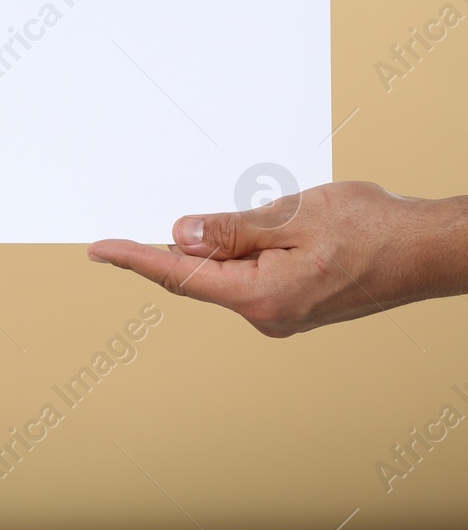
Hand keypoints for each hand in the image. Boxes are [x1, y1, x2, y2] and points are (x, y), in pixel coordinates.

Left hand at [87, 182, 467, 336]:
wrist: (430, 249)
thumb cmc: (374, 228)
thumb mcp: (292, 216)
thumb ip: (231, 230)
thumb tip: (179, 235)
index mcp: (261, 296)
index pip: (180, 274)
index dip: (134, 258)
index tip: (98, 249)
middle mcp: (268, 315)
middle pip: (200, 276)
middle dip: (177, 246)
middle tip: (158, 217)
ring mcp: (283, 315)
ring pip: (226, 274)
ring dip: (219, 246)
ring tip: (248, 215)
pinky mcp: (295, 305)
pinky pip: (249, 277)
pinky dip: (240, 253)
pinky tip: (257, 230)